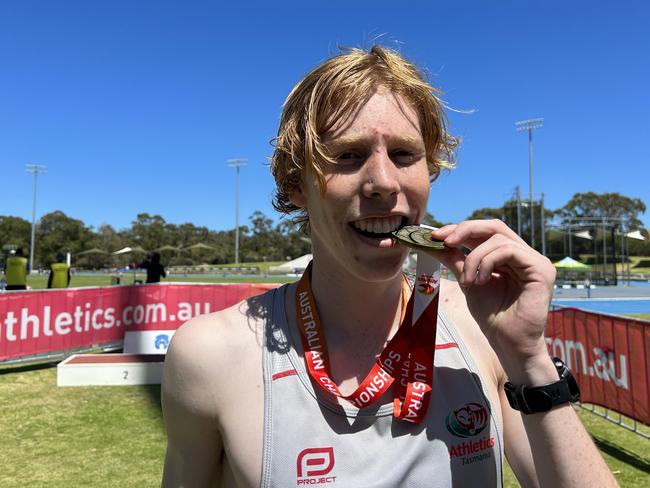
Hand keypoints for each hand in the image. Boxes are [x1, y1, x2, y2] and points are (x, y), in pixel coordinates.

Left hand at [430, 220, 556, 377]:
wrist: (508, 343)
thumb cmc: (492, 316)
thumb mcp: (468, 281)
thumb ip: (455, 260)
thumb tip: (434, 241)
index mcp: (508, 256)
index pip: (485, 231)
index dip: (461, 229)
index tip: (435, 236)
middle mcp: (524, 254)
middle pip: (494, 226)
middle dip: (465, 230)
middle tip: (444, 241)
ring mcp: (535, 260)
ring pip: (498, 239)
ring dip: (474, 257)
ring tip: (467, 281)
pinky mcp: (542, 269)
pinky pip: (509, 251)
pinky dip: (488, 262)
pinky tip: (480, 281)